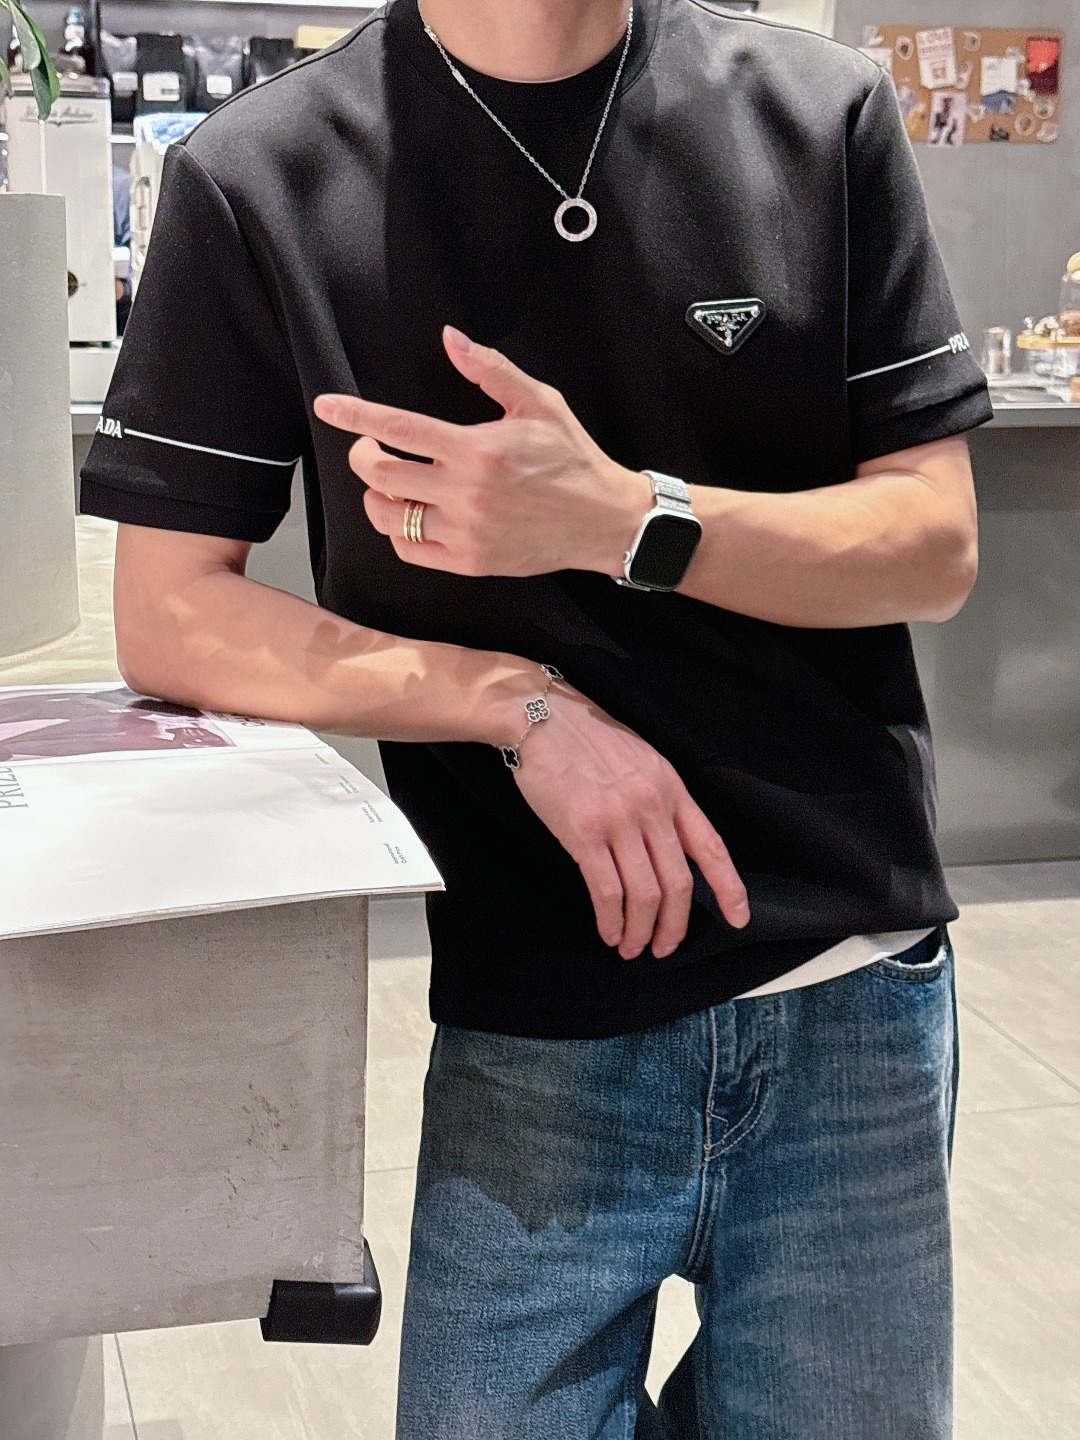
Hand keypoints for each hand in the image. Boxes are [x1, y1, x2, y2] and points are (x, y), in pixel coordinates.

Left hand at [313, 327, 650, 578]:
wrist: (604, 520)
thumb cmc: (571, 457)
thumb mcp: (539, 402)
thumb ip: (490, 370)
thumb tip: (450, 337)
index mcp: (477, 449)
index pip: (398, 428)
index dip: (355, 415)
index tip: (327, 406)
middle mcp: (465, 492)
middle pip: (380, 473)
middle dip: (362, 454)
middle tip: (369, 446)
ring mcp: (465, 531)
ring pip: (387, 516)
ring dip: (376, 495)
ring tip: (388, 482)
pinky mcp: (469, 561)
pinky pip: (409, 550)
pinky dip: (398, 532)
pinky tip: (409, 514)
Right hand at [505, 683, 749, 959]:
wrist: (540, 718)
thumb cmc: (587, 738)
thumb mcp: (641, 761)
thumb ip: (659, 801)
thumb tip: (664, 848)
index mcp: (672, 789)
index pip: (710, 847)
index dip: (729, 888)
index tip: (738, 918)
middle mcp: (652, 806)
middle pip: (678, 884)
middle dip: (675, 926)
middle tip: (664, 948)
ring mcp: (618, 820)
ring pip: (645, 894)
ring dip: (641, 931)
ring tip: (631, 947)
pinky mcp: (583, 832)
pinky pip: (606, 890)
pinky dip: (611, 920)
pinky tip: (608, 932)